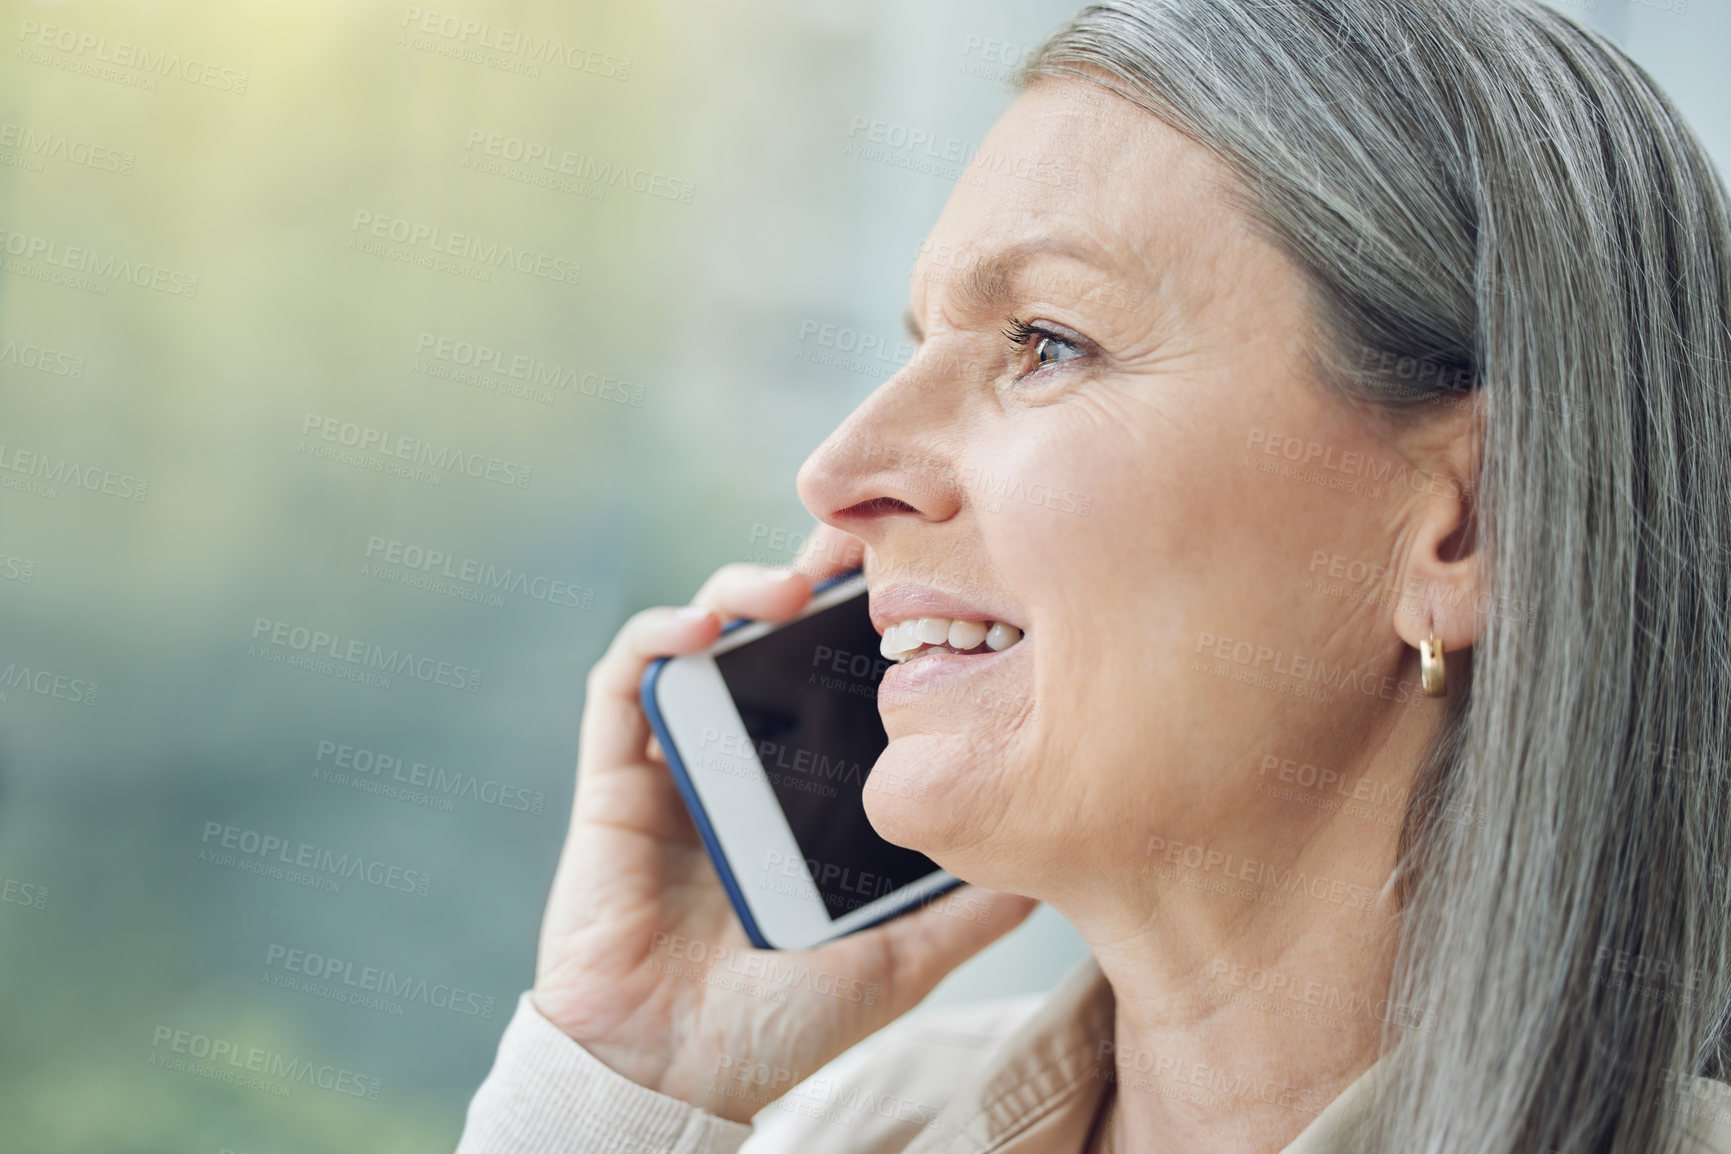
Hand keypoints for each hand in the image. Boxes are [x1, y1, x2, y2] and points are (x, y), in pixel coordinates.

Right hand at [528, 524, 1038, 1121]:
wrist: (672, 1069)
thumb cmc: (784, 1022)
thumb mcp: (903, 958)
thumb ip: (969, 908)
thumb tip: (1057, 860)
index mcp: (811, 788)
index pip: (843, 677)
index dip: (876, 619)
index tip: (930, 577)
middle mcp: (750, 758)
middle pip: (778, 635)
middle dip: (816, 572)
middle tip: (865, 538)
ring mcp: (681, 756)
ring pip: (706, 632)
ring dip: (743, 586)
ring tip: (794, 584)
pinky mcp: (615, 769)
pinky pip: (626, 678)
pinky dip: (661, 635)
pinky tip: (708, 625)